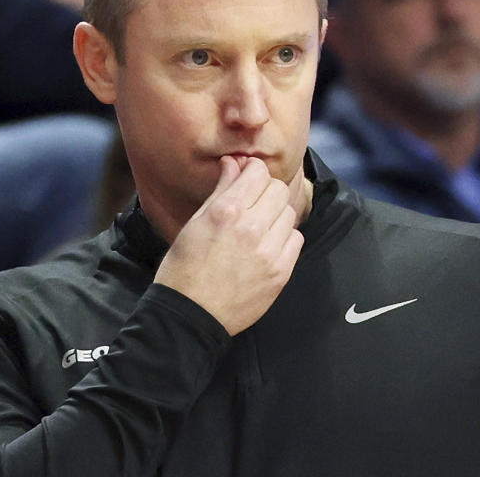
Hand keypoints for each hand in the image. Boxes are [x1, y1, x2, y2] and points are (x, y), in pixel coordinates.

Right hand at [153, 156, 302, 334]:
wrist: (190, 316)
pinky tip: (267, 245)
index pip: (258, 172)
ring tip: (259, 226)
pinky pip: (296, 239)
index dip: (253, 170)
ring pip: (289, 213)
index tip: (248, 175)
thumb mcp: (195, 223)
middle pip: (279, 189)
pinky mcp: (281, 273)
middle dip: (266, 190)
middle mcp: (251, 228)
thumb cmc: (183, 269)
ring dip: (276, 214)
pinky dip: (284, 237)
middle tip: (253, 201)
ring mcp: (269, 252)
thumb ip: (221, 190)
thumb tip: (235, 163)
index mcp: (226, 212)